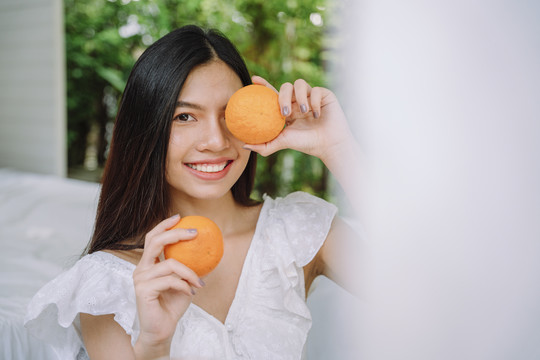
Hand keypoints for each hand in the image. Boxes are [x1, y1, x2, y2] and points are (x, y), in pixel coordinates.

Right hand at [132, 215, 203, 357]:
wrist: (162, 329)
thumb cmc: (172, 305)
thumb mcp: (185, 282)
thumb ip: (190, 266)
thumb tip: (209, 251)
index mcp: (148, 264)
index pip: (152, 238)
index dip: (164, 225)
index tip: (180, 217)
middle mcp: (141, 268)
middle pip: (155, 241)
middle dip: (176, 233)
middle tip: (195, 233)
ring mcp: (140, 279)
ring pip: (170, 264)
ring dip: (190, 272)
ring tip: (199, 282)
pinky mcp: (143, 290)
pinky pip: (170, 280)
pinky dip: (184, 285)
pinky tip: (191, 292)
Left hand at [245, 76, 354, 163]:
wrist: (328, 145)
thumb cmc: (306, 144)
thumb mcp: (283, 143)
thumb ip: (264, 145)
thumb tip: (244, 145)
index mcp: (287, 108)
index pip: (273, 93)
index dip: (263, 84)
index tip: (253, 80)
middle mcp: (297, 100)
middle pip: (285, 87)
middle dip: (282, 96)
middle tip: (285, 112)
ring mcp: (310, 96)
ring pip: (300, 84)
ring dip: (299, 97)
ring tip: (303, 112)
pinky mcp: (324, 94)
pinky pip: (316, 90)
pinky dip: (315, 102)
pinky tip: (317, 115)